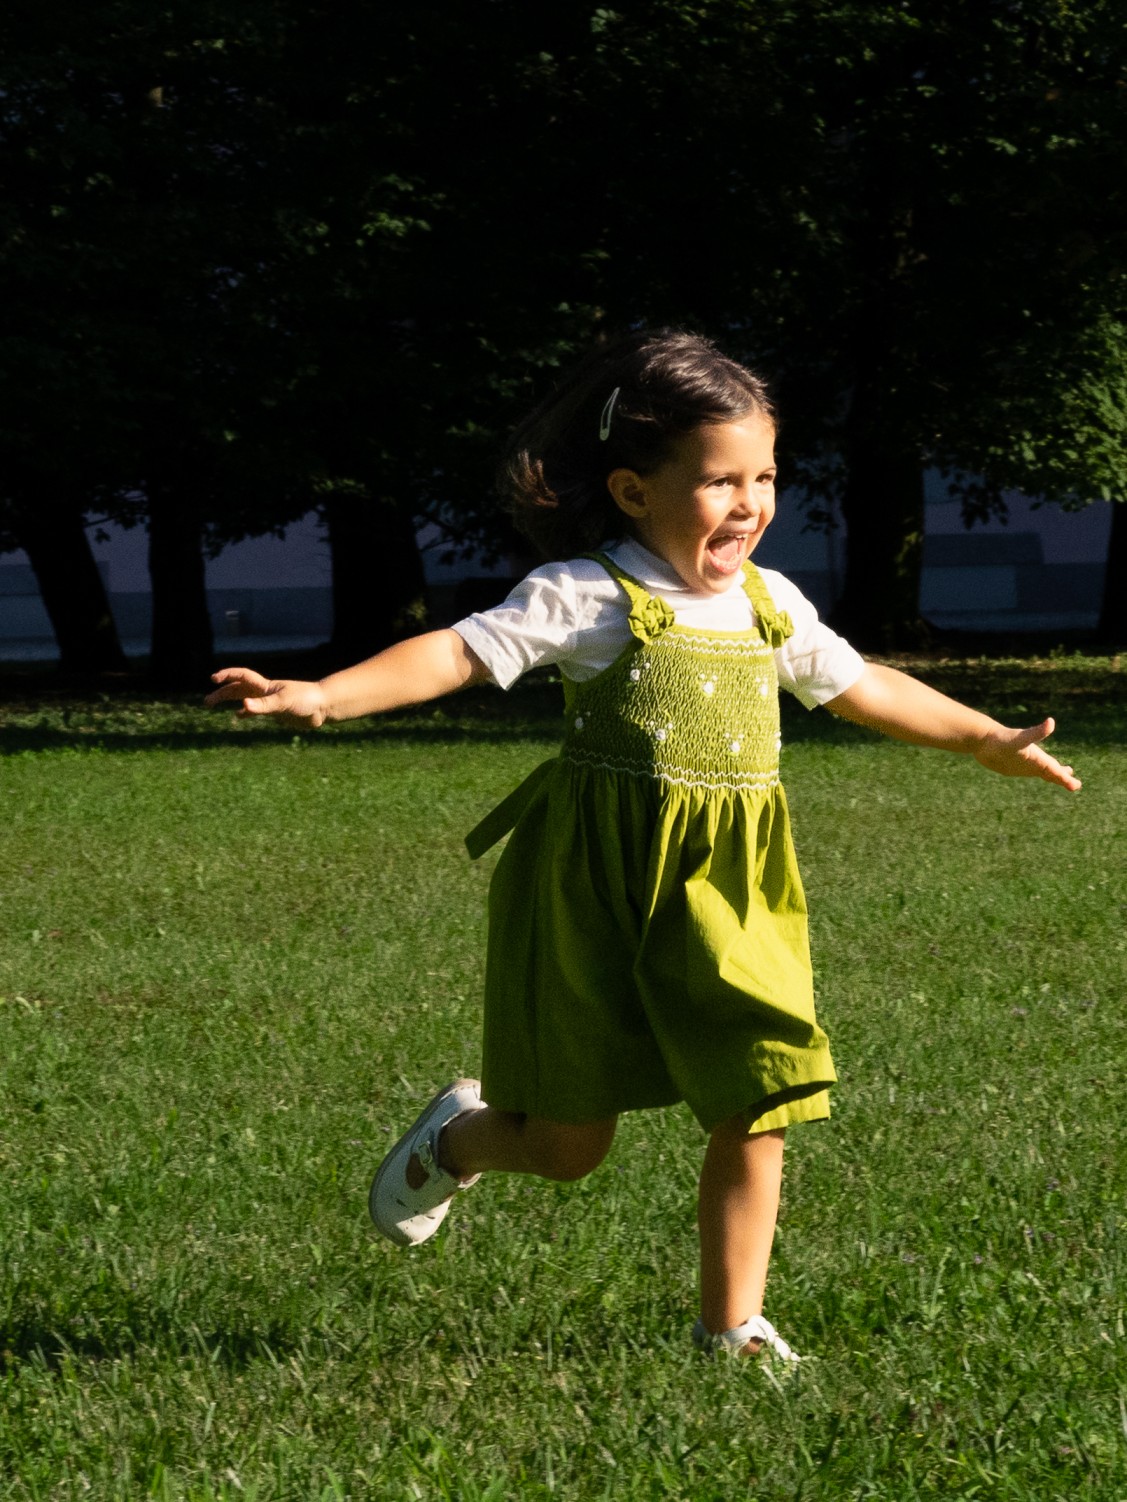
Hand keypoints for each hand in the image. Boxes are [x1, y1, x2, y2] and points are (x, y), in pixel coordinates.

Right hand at [205, 667, 328, 727]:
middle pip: (237, 689)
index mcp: (265, 686)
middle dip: (221, 693)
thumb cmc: (306, 700)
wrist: (323, 707)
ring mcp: (269, 701)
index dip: (227, 675)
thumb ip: (263, 706)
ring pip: (243, 698)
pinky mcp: (276, 711)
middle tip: (206, 702)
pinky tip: (238, 716)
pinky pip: (255, 710)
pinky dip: (245, 712)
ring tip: (212, 705)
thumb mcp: (283, 703)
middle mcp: (265, 691)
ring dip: (228, 700)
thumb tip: (243, 707)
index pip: (241, 677)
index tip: (213, 679)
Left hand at [973, 717, 1080, 789]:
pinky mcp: (1015, 766)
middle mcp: (1034, 760)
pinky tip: (1041, 773)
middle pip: (1053, 771)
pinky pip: (1031, 772)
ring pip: (1043, 771)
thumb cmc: (1001, 739)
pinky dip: (1040, 774)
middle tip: (1076, 786)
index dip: (1065, 778)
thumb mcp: (1021, 738)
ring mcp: (1025, 763)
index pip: (1055, 770)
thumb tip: (1051, 721)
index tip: (1076, 786)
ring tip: (1063, 777)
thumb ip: (1036, 732)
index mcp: (1037, 757)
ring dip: (1054, 775)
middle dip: (1064, 778)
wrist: (983, 739)